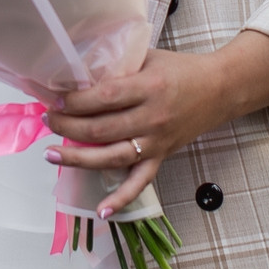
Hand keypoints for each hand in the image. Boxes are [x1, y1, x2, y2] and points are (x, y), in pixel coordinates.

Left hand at [45, 48, 226, 216]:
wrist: (220, 89)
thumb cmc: (181, 69)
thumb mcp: (148, 57)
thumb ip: (118, 65)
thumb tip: (78, 71)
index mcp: (148, 87)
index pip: (104, 97)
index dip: (76, 101)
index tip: (55, 99)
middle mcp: (152, 117)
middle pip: (102, 128)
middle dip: (68, 126)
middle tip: (48, 120)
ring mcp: (157, 141)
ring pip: (112, 157)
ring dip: (78, 158)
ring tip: (52, 154)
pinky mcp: (162, 156)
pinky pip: (140, 182)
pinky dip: (121, 199)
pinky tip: (100, 211)